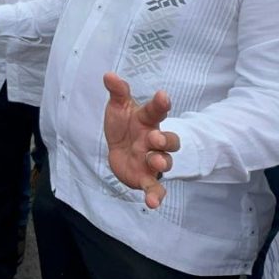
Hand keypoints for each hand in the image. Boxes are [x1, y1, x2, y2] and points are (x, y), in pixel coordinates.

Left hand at [103, 72, 179, 208]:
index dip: (161, 103)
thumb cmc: (123, 125)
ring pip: (165, 162)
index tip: (162, 96)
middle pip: (169, 140)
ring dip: (161, 161)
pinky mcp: (146, 178)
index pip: (156, 110)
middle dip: (164, 139)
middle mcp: (154, 140)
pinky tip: (153, 204)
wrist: (118, 148)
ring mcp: (152, 160)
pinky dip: (156, 196)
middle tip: (155, 137)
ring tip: (155, 161)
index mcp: (148, 121)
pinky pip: (155, 188)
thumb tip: (108, 75)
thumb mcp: (117, 107)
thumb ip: (117, 92)